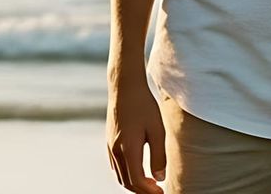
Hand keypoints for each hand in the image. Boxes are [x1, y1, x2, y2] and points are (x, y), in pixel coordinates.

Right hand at [106, 78, 166, 193]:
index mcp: (128, 148)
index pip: (137, 180)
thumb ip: (159, 156)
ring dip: (133, 183)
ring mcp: (110, 145)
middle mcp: (115, 149)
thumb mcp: (157, 130)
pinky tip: (138, 169)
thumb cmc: (144, 106)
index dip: (149, 191)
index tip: (162, 192)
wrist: (124, 87)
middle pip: (126, 181)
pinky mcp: (108, 140)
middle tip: (157, 191)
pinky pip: (115, 165)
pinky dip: (125, 173)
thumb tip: (160, 177)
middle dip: (141, 191)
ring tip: (150, 183)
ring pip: (119, 175)